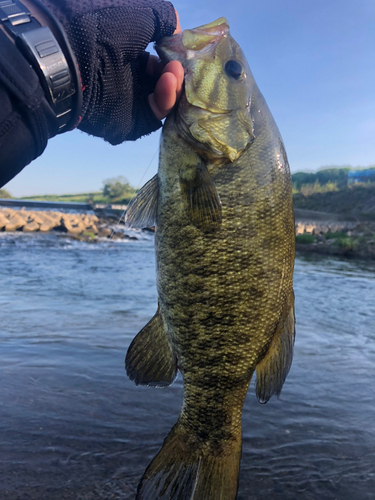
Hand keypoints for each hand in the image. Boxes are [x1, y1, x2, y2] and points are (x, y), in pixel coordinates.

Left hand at [36, 0, 180, 143]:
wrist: (73, 57)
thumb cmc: (102, 28)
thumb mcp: (141, 13)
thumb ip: (163, 20)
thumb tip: (176, 32)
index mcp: (125, 50)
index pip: (158, 57)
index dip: (173, 53)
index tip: (182, 48)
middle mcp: (127, 75)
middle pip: (163, 79)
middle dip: (177, 70)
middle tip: (182, 62)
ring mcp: (129, 100)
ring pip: (164, 98)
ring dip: (175, 84)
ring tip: (175, 70)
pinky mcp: (131, 120)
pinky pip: (155, 112)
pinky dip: (167, 98)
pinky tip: (169, 81)